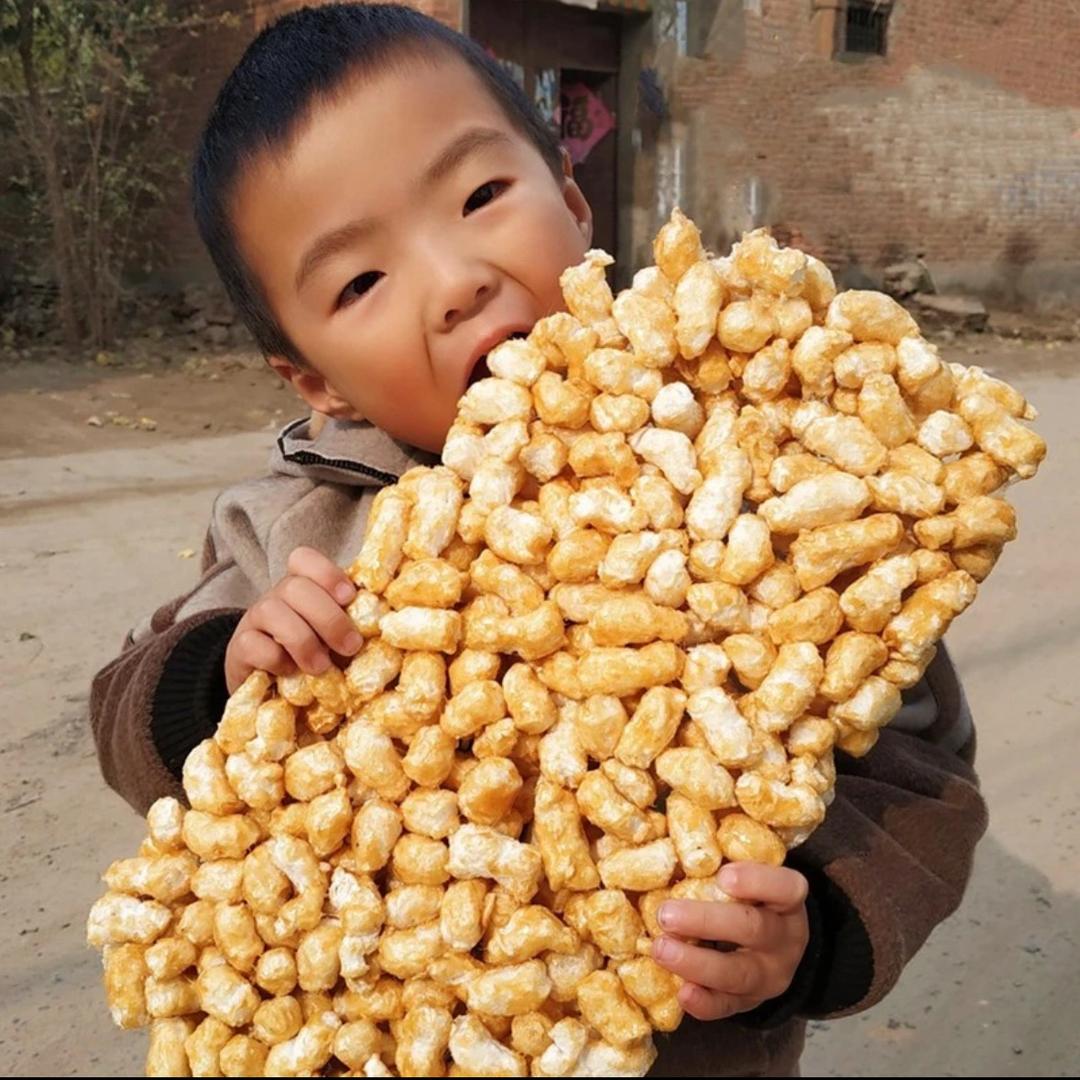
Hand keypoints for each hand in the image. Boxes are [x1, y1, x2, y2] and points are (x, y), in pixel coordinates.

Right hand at [225, 546, 361, 692]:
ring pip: (271, 610)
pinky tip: (290, 673)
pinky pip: (253, 644)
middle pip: (295, 586)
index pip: (303, 558)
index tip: (349, 597)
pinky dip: (276, 659)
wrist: (268, 684)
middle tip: (350, 647)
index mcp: (303, 586)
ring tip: (321, 668)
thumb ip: (352, 623)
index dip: (327, 573)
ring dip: (303, 641)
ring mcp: (255, 619)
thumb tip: (384, 625)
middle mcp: (277, 596)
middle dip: (328, 617)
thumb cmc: (314, 654)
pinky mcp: (239, 648)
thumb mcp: (334, 636)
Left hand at [652, 862, 809, 1020]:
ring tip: (660, 949)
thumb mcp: (752, 879)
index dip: (757, 881)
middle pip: (753, 929)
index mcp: (787, 901)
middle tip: (666, 914)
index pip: (787, 888)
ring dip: (696, 963)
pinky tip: (682, 994)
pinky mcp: (749, 1002)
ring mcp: (769, 974)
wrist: (778, 950)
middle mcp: (784, 938)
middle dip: (706, 921)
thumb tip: (672, 833)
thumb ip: (723, 860)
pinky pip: (729, 1008)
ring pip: (739, 973)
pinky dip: (705, 1004)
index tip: (723, 875)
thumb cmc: (752, 900)